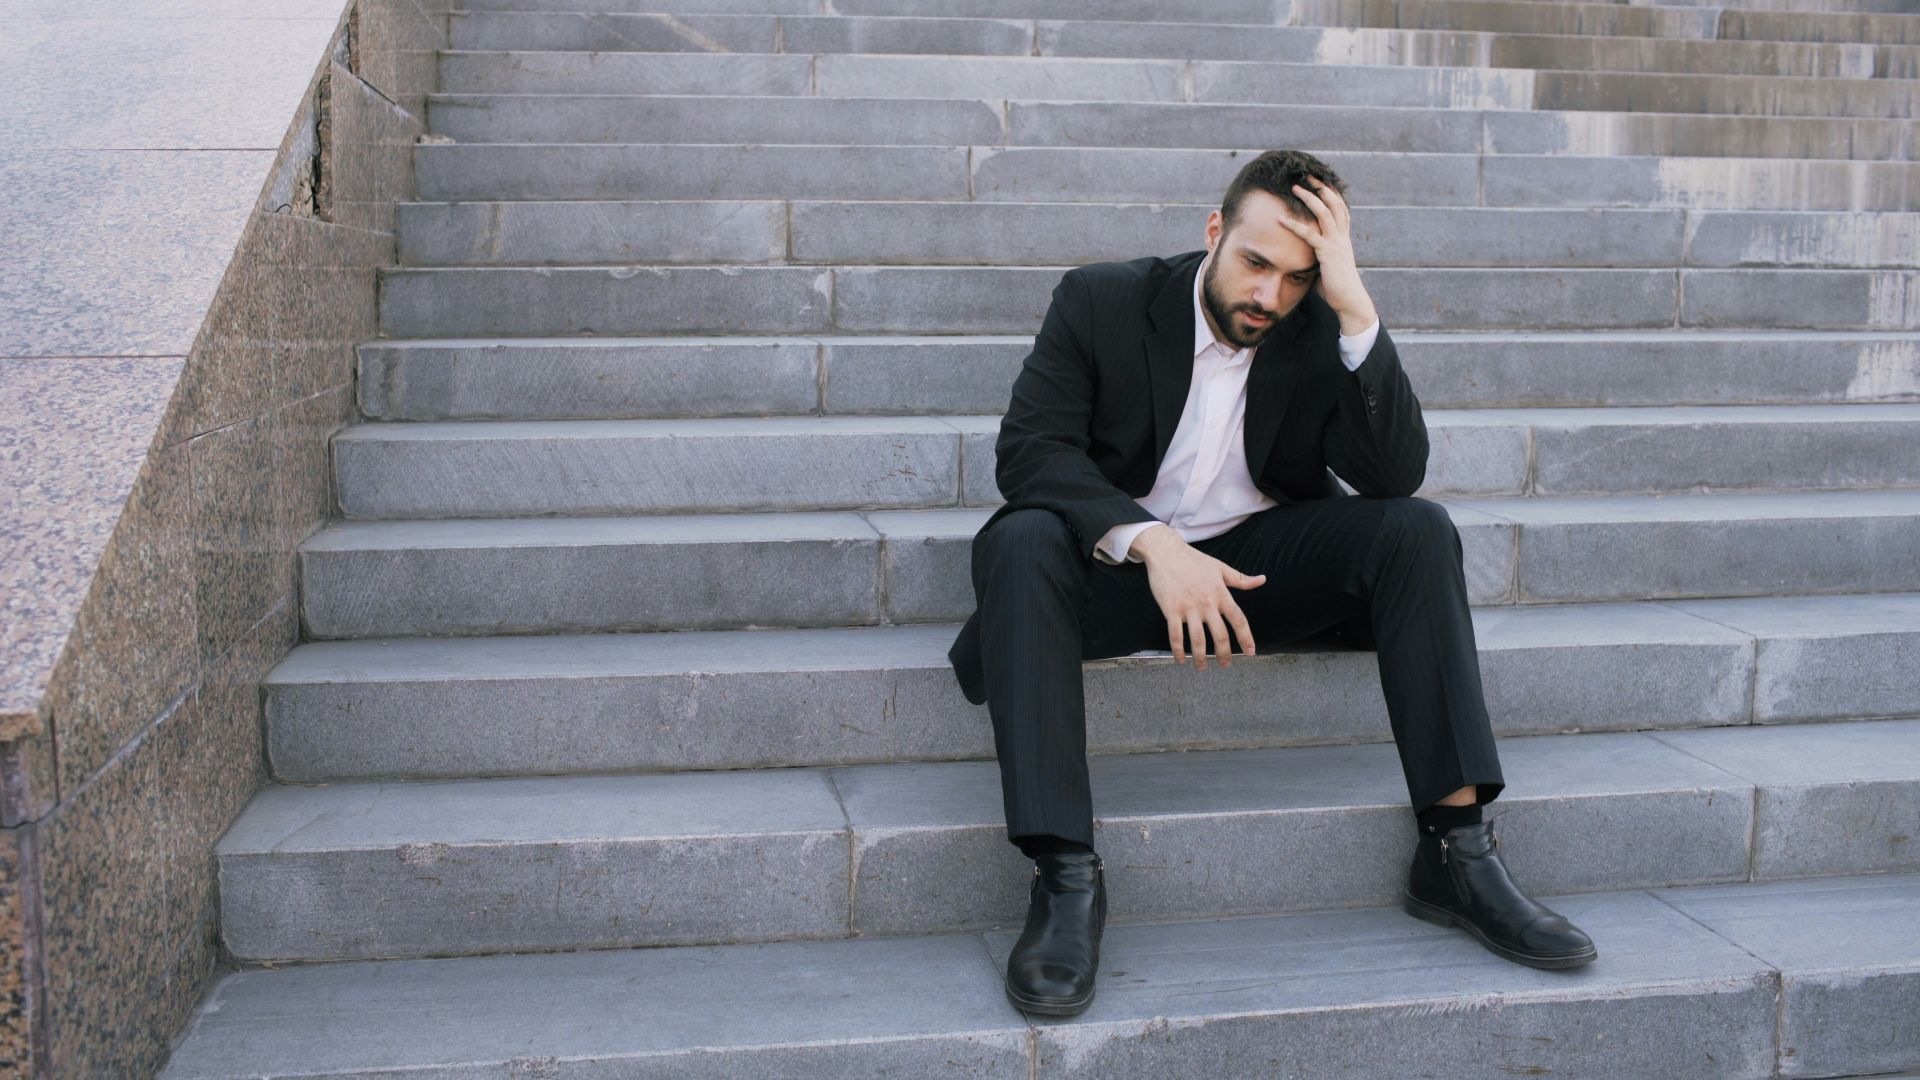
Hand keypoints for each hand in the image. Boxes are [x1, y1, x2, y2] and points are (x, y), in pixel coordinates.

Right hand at [1134, 526, 1264, 669]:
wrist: (1166, 552)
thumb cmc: (1194, 560)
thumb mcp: (1220, 567)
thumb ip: (1241, 579)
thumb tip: (1262, 580)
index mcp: (1221, 594)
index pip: (1238, 620)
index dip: (1246, 638)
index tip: (1250, 652)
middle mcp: (1207, 603)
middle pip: (1220, 635)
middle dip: (1224, 654)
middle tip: (1226, 665)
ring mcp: (1188, 607)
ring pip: (1198, 640)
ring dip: (1201, 657)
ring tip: (1202, 667)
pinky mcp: (1171, 610)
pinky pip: (1175, 635)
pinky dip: (1178, 650)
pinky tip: (1181, 660)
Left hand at [1279, 177, 1375, 333]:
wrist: (1350, 302)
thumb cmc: (1337, 289)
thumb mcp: (1327, 268)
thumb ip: (1317, 258)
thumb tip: (1303, 258)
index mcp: (1343, 240)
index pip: (1340, 210)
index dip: (1332, 195)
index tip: (1321, 182)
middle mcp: (1342, 237)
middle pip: (1335, 204)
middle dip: (1322, 188)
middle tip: (1308, 175)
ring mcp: (1337, 243)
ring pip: (1325, 212)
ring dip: (1310, 198)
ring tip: (1295, 187)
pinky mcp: (1328, 253)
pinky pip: (1310, 235)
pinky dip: (1294, 225)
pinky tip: (1281, 219)